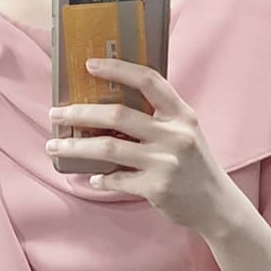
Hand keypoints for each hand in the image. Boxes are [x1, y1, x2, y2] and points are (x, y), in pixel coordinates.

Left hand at [47, 59, 240, 235]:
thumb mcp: (185, 132)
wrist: (216, 205)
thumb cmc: (194, 165)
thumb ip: (158, 117)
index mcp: (181, 114)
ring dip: (75, 147)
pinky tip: (91, 177)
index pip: (148, 80)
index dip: (118, 69)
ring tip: (54, 146)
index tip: (90, 65)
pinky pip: (116, 180)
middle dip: (79, 112)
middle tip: (55, 113)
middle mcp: (175, 134)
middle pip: (117, 114)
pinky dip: (99, 179)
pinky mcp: (156, 188)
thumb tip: (108, 105)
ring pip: (108, 147)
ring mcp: (165, 162)